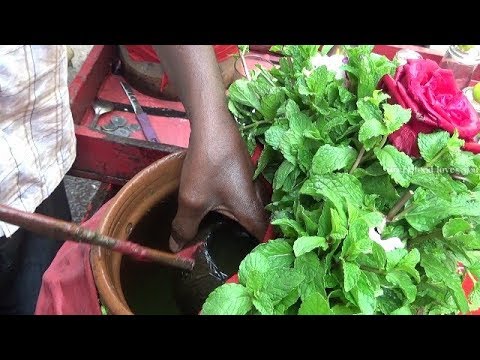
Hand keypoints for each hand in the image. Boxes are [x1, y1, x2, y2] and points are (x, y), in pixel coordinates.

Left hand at [169, 117, 267, 251]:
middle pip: (256, 229)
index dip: (254, 256)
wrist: (213, 124)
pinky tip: (215, 214)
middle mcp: (257, 200)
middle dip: (242, 244)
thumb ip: (184, 227)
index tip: (237, 266)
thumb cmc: (207, 164)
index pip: (262, 240)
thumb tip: (176, 248)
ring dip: (235, 228)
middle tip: (223, 256)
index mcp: (251, 210)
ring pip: (247, 215)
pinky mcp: (242, 177)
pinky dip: (230, 212)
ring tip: (216, 240)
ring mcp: (251, 187)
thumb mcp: (192, 200)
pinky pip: (240, 202)